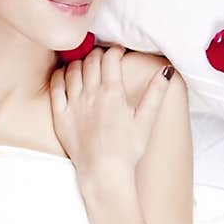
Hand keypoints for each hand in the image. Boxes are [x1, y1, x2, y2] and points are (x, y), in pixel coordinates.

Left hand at [49, 45, 170, 182]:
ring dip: (80, 63)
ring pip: (72, 70)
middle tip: (103, 58)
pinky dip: (60, 76)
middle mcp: (91, 94)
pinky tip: (65, 76)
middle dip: (98, 54)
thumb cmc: (127, 149)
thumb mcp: (146, 120)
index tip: (118, 53)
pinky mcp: (60, 115)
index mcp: (112, 93)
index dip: (114, 51)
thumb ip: (155, 93)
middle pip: (90, 61)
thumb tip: (167, 71)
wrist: (104, 173)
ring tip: (86, 66)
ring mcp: (73, 104)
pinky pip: (56, 86)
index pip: (110, 58)